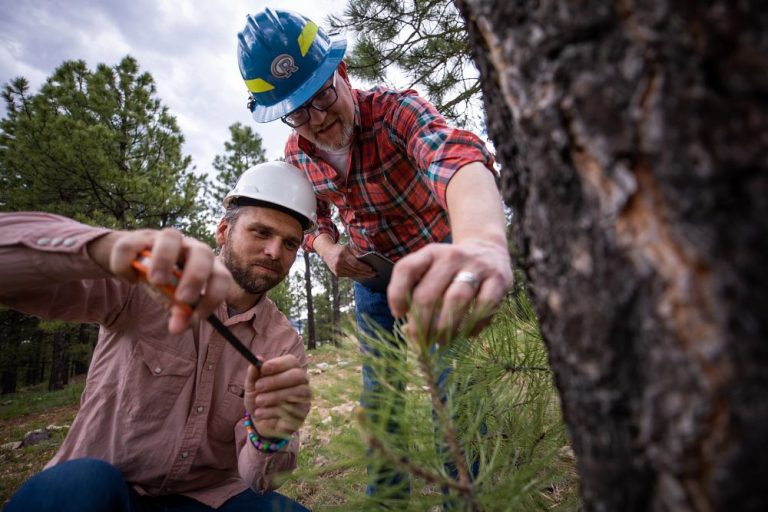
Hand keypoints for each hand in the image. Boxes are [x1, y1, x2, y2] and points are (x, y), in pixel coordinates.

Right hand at [88, 228, 231, 333]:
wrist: (136, 261)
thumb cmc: (166, 283)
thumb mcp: (175, 300)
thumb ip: (181, 314)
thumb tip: (177, 328)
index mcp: (206, 265)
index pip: (222, 276)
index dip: (214, 296)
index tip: (197, 316)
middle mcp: (190, 247)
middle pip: (203, 251)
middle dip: (195, 276)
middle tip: (181, 298)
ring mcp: (164, 239)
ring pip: (171, 236)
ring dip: (164, 260)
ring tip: (155, 281)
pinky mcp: (138, 237)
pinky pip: (131, 246)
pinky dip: (127, 265)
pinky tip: (130, 280)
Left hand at [243, 355, 310, 439]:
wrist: (261, 422)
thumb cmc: (259, 398)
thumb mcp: (252, 386)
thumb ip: (254, 373)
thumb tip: (258, 358)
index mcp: (291, 370)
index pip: (292, 361)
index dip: (278, 364)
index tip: (263, 368)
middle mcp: (302, 382)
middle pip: (298, 375)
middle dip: (276, 380)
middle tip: (259, 386)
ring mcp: (304, 398)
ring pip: (296, 392)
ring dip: (274, 397)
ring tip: (258, 402)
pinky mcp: (302, 414)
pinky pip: (292, 410)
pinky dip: (273, 411)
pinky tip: (262, 413)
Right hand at [318, 243, 375, 279]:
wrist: (327, 252)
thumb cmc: (340, 249)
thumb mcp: (348, 248)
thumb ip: (357, 253)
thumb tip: (366, 260)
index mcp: (343, 255)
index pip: (355, 263)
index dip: (364, 267)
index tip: (371, 268)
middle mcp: (339, 263)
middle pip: (355, 270)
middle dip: (365, 272)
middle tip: (374, 273)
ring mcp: (337, 269)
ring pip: (353, 274)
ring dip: (362, 275)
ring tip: (370, 275)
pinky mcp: (337, 274)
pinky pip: (349, 275)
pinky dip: (356, 276)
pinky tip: (363, 276)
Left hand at [387, 239, 512, 343]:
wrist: (489, 249)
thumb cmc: (451, 269)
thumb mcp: (432, 269)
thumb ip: (417, 292)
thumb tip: (408, 330)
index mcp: (430, 253)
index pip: (406, 269)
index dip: (397, 294)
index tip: (398, 315)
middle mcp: (451, 257)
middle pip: (428, 294)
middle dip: (421, 324)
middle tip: (420, 342)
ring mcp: (476, 267)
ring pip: (456, 300)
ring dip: (445, 327)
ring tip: (440, 342)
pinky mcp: (498, 279)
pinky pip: (483, 306)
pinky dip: (473, 325)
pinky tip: (466, 334)